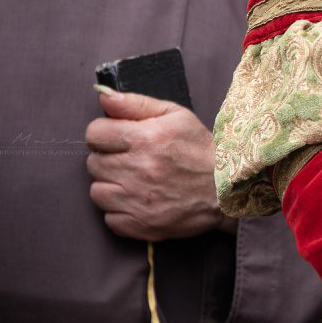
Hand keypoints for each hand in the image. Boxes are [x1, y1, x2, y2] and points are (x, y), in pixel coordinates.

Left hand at [85, 87, 226, 240]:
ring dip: (111, 186)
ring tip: (134, 182)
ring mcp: (138, 201)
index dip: (104, 134)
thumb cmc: (201, 150)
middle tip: (131, 161)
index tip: (118, 139)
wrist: (228, 190)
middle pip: (93, 163)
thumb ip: (135, 103)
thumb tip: (103, 97)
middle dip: (109, 159)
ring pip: (97, 192)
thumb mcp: (176, 116)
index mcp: (145, 139)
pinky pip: (110, 218)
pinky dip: (120, 212)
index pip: (94, 133)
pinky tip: (139, 202)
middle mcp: (138, 170)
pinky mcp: (141, 225)